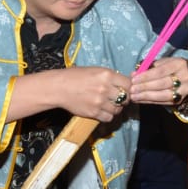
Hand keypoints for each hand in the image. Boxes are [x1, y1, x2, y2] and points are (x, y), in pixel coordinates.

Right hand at [11, 66, 132, 123]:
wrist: (58, 88)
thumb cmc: (76, 77)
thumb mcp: (95, 70)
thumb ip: (111, 77)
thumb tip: (126, 83)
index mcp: (107, 75)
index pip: (128, 84)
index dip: (129, 88)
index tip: (126, 90)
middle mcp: (105, 88)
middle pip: (125, 98)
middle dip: (124, 99)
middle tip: (118, 98)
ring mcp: (99, 102)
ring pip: (118, 110)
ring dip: (115, 108)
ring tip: (108, 104)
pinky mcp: (93, 113)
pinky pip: (109, 117)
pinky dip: (108, 115)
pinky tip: (103, 110)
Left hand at [130, 57, 187, 105]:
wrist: (185, 76)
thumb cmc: (169, 67)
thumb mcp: (162, 62)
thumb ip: (149, 67)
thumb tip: (134, 74)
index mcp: (179, 64)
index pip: (161, 71)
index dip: (146, 76)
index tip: (133, 79)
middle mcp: (184, 77)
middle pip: (162, 84)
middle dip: (145, 87)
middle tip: (132, 89)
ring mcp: (184, 90)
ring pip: (163, 95)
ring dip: (146, 96)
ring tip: (133, 96)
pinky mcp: (179, 100)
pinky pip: (163, 102)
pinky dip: (149, 101)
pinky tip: (139, 100)